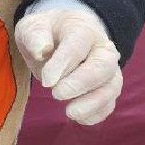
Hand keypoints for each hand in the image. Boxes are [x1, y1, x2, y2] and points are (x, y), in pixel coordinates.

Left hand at [15, 10, 121, 125]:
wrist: (61, 37)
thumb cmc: (46, 32)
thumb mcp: (33, 26)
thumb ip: (35, 35)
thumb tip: (41, 50)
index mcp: (83, 30)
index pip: (78, 45)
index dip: (64, 64)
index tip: (46, 81)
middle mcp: (103, 50)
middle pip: (103, 66)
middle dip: (81, 83)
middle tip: (57, 94)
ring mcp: (109, 70)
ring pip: (112, 87)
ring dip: (93, 103)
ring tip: (70, 112)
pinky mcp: (107, 89)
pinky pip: (109, 103)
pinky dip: (97, 114)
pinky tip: (79, 118)